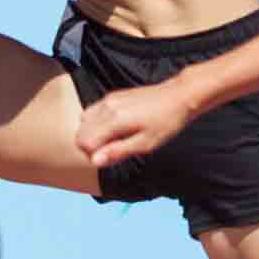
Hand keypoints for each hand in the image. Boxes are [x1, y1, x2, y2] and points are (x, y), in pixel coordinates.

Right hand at [75, 82, 190, 168]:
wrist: (178, 96)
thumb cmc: (166, 122)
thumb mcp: (145, 143)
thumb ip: (117, 152)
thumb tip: (94, 162)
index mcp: (114, 120)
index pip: (84, 142)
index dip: (93, 155)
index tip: (111, 157)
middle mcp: (107, 107)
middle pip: (80, 133)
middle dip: (90, 146)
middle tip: (114, 150)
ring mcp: (108, 99)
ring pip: (84, 121)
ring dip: (92, 134)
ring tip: (115, 139)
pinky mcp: (112, 96)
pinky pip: (93, 112)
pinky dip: (97, 123)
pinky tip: (116, 128)